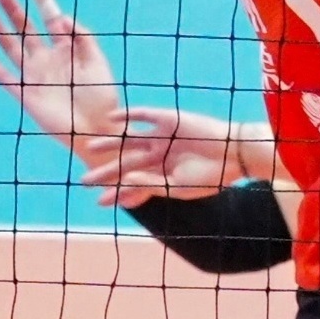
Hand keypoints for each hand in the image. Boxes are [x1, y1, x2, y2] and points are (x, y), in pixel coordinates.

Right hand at [0, 0, 128, 155]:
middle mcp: (47, 60)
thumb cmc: (103, 98)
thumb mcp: (97, 62)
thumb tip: (62, 16)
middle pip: (26, 29)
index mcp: (66, 49)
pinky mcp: (26, 96)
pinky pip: (6, 78)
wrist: (98, 130)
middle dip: (13, 10)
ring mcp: (35, 77)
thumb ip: (82, 38)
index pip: (50, 17)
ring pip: (12, 48)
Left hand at [79, 106, 261, 209]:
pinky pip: (144, 115)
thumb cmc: (210, 176)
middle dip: (106, 173)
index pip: (135, 184)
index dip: (117, 193)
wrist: (235, 154)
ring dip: (110, 143)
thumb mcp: (178, 186)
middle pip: (127, 163)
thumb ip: (151, 185)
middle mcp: (159, 154)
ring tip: (89, 147)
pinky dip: (128, 116)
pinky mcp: (169, 119)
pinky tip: (111, 119)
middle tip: (84, 181)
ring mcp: (163, 136)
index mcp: (163, 173)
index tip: (99, 202)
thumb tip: (124, 183)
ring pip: (129, 140)